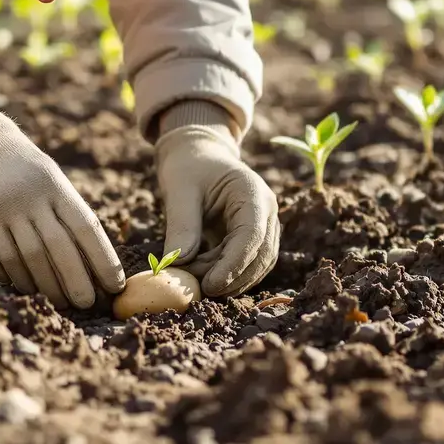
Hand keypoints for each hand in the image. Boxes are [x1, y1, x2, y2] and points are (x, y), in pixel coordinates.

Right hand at [0, 105, 124, 308]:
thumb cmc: (24, 170)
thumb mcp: (51, 179)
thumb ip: (69, 214)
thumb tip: (95, 264)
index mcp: (54, 186)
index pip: (85, 228)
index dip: (104, 260)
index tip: (116, 285)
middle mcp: (27, 198)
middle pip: (56, 249)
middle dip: (75, 282)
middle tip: (86, 304)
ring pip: (24, 260)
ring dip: (43, 286)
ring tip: (57, 301)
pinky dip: (11, 277)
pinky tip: (23, 287)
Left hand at [154, 123, 280, 296]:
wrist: (197, 155)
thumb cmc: (188, 167)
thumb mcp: (179, 191)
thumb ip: (181, 226)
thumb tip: (178, 264)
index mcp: (252, 192)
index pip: (252, 235)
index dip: (234, 265)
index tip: (211, 285)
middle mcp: (266, 209)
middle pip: (261, 255)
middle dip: (231, 277)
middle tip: (196, 288)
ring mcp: (264, 224)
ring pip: (258, 265)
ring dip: (230, 280)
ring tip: (196, 280)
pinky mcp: (255, 237)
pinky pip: (249, 264)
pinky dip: (229, 276)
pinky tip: (204, 276)